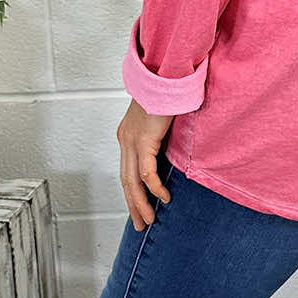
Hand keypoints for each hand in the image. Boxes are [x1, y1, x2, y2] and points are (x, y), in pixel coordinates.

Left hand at [117, 97, 173, 230]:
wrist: (165, 75)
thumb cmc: (167, 91)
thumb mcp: (161, 120)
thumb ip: (161, 137)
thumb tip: (172, 153)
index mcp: (128, 135)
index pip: (126, 171)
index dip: (132, 192)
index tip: (139, 207)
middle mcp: (126, 140)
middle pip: (125, 181)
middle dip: (133, 205)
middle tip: (141, 223)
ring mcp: (132, 141)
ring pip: (132, 182)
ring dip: (140, 203)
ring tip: (150, 218)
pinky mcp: (143, 141)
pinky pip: (147, 172)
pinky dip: (154, 187)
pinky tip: (163, 197)